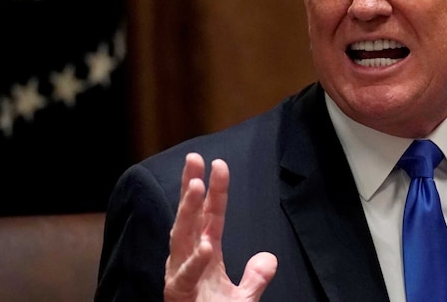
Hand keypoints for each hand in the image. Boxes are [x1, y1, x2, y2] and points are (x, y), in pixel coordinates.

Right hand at [164, 153, 277, 300]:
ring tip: (197, 186)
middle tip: (194, 159)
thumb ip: (255, 278)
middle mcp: (187, 261)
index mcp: (204, 255)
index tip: (219, 164)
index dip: (216, 191)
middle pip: (189, 218)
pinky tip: (206, 245)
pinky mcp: (177, 296)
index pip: (210, 217)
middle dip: (191, 188)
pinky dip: (195, 262)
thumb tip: (269, 259)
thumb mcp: (243, 299)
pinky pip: (185, 277)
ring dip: (188, 212)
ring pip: (181, 239)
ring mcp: (179, 277)